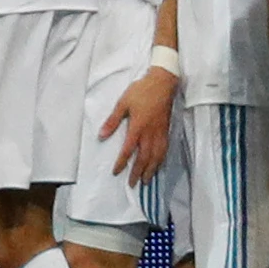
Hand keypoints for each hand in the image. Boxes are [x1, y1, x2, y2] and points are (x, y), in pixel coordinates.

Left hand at [101, 65, 176, 185]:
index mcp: (138, 127)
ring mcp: (160, 133)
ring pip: (156, 156)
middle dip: (138, 172)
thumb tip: (102, 135)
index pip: (128, 150)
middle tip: (133, 184)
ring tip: (146, 180)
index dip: (122, 162)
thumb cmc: (141, 91)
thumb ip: (113, 121)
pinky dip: (161, 160)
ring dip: (151, 170)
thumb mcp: (122, 103)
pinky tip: (158, 165)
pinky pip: (164, 150)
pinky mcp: (166, 130)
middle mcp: (150, 133)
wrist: (163, 83)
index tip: (116, 172)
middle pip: (144, 158)